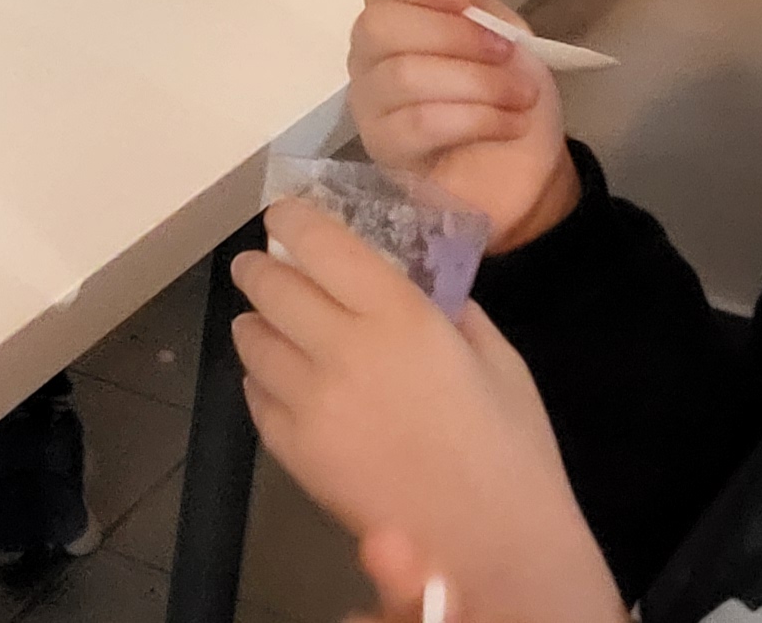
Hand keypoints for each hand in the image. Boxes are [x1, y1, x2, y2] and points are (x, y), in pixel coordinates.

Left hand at [235, 203, 624, 622]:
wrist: (493, 545)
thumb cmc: (510, 449)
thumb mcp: (496, 360)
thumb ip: (450, 311)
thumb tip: (418, 285)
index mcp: (399, 315)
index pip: (318, 243)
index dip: (291, 220)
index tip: (285, 216)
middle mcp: (342, 347)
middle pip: (268, 285)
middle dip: (259, 269)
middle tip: (263, 268)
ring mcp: (310, 402)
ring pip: (251, 340)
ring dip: (257, 324)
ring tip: (269, 325)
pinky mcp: (293, 450)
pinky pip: (256, 397)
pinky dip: (262, 381)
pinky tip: (283, 383)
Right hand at [350, 0, 578, 250]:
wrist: (530, 172)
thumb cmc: (511, 96)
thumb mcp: (503, 32)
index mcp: (396, 20)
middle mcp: (368, 59)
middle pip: (381, 26)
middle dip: (454, 35)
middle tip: (507, 54)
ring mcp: (371, 106)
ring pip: (404, 75)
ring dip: (477, 81)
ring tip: (520, 95)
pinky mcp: (385, 151)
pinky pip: (418, 122)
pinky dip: (475, 117)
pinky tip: (507, 123)